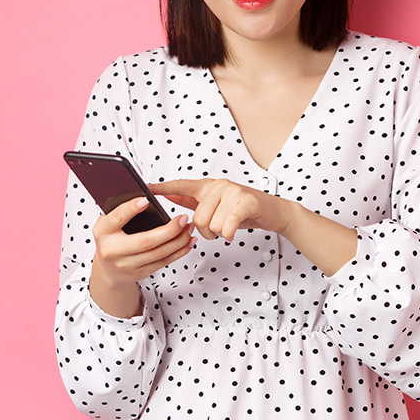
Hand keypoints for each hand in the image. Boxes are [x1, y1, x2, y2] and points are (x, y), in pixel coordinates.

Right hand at [89, 197, 195, 289]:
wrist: (108, 269)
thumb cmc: (110, 239)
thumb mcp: (108, 223)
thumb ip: (121, 211)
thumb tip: (144, 197)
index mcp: (103, 232)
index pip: (117, 218)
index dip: (130, 209)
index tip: (145, 200)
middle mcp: (113, 250)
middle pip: (146, 241)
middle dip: (169, 230)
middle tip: (182, 218)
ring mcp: (127, 264)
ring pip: (159, 253)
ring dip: (179, 240)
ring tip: (188, 228)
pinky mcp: (140, 272)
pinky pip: (163, 262)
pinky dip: (179, 251)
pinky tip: (187, 242)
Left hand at [148, 178, 300, 244]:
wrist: (274, 212)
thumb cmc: (243, 210)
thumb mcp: (216, 205)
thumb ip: (194, 201)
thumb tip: (171, 196)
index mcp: (207, 186)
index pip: (181, 186)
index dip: (162, 188)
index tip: (145, 187)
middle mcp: (218, 185)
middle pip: (197, 218)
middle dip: (206, 232)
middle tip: (218, 229)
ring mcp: (232, 191)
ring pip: (211, 225)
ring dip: (219, 233)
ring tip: (229, 227)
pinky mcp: (246, 201)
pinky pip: (226, 226)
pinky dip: (229, 234)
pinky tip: (233, 232)